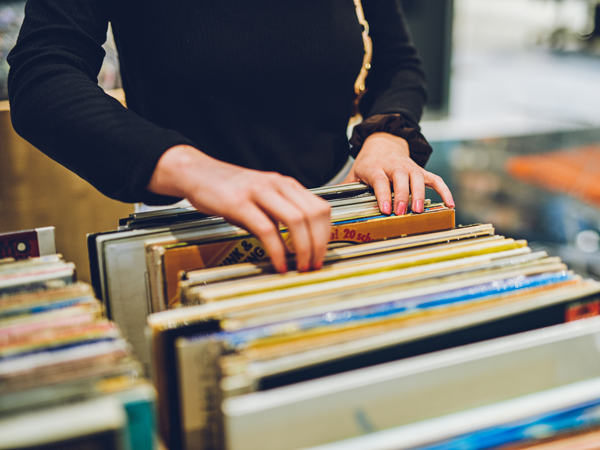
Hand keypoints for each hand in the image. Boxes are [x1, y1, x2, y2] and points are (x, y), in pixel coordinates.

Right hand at [146, 145, 330, 272]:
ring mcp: (259, 192)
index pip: (320, 208)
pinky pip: (267, 229)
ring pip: (296, 220)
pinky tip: (278, 263)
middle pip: (313, 215)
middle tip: (314, 264)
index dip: (326, 234)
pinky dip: (277, 250)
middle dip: (318, 245)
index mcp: (286, 184)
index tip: (321, 253)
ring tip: (300, 266)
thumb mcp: (261, 199)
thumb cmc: (228, 189)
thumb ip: (279, 217)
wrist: (196, 172)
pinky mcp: (239, 203)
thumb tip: (295, 246)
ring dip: (303, 248)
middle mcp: (277, 185)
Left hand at [343, 132, 453, 214]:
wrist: (383, 141)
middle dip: (402, 195)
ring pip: (418, 177)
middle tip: (401, 212)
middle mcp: (393, 164)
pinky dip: (444, 190)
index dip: (383, 194)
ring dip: (419, 194)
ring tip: (419, 211)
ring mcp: (408, 166)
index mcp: (374, 166)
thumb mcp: (354, 173)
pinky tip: (449, 204)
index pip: (380, 179)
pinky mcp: (420, 169)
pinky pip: (435, 179)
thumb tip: (330, 204)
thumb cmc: (367, 163)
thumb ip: (345, 188)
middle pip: (400, 177)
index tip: (386, 210)